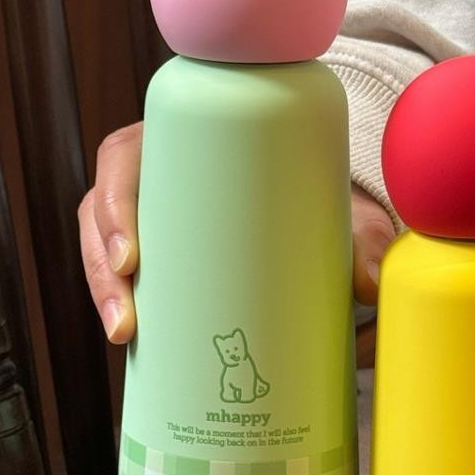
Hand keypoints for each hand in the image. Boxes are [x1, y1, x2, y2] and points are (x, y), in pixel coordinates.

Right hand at [78, 122, 395, 343]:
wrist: (315, 205)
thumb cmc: (310, 191)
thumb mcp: (333, 208)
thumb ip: (362, 242)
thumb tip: (372, 285)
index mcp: (183, 139)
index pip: (125, 156)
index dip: (115, 203)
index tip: (133, 257)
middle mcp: (157, 170)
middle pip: (103, 207)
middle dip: (101, 265)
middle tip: (127, 320)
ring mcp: (151, 210)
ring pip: (101, 243)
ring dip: (101, 290)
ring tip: (124, 335)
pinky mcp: (154, 247)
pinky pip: (116, 267)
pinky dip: (113, 299)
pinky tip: (124, 336)